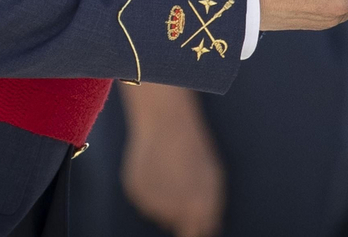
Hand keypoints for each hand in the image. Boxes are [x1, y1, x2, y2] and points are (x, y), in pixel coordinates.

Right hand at [119, 83, 225, 236]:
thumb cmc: (195, 149)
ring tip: (169, 170)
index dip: (193, 228)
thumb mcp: (213, 179)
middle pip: (173, 224)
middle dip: (178, 211)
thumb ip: (211, 210)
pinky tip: (155, 167)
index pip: (194, 234)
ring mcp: (151, 203)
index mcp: (198, 210)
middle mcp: (173, 212)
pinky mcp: (135, 193)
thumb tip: (205, 230)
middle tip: (181, 182)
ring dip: (163, 198)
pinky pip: (143, 199)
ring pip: (158, 212)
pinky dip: (149, 188)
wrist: (166, 122)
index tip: (192, 221)